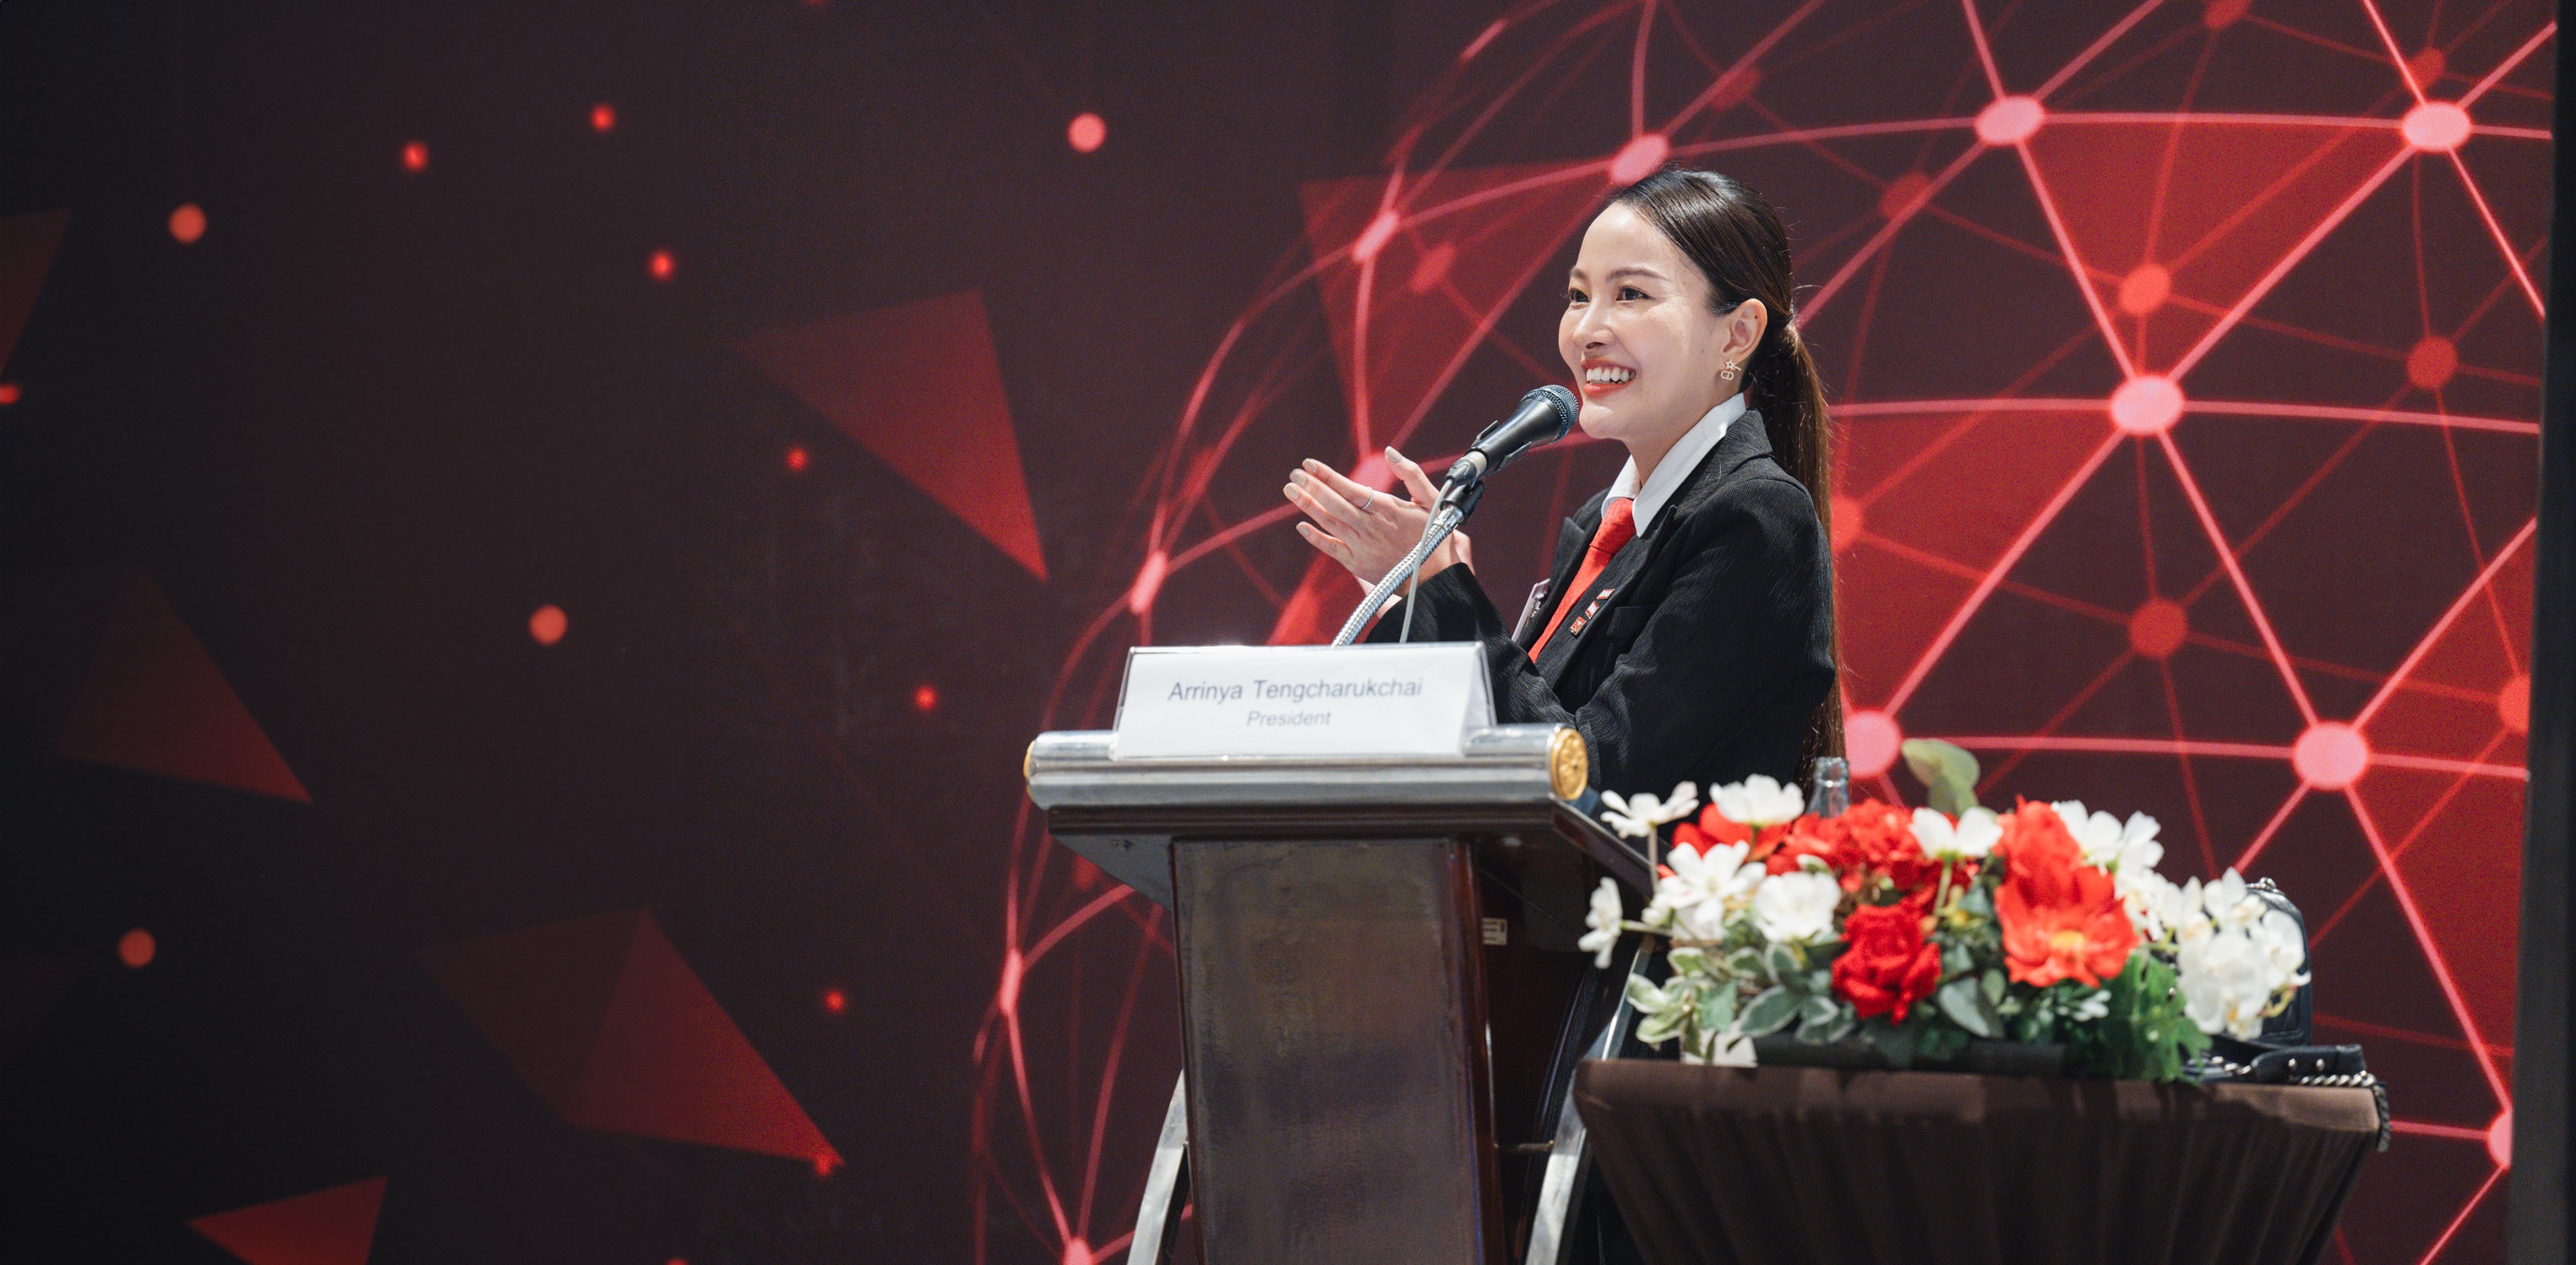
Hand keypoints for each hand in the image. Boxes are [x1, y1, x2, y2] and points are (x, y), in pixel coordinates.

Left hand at [1286, 446, 1471, 587]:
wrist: (1434, 577)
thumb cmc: (1433, 534)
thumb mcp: (1431, 500)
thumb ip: (1411, 473)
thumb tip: (1390, 453)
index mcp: (1386, 509)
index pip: (1350, 489)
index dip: (1328, 476)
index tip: (1309, 464)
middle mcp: (1370, 527)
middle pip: (1335, 505)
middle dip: (1312, 488)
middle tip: (1294, 474)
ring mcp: (1362, 546)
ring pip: (1330, 523)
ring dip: (1308, 506)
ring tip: (1290, 490)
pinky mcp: (1358, 564)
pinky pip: (1332, 549)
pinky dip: (1316, 538)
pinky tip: (1301, 526)